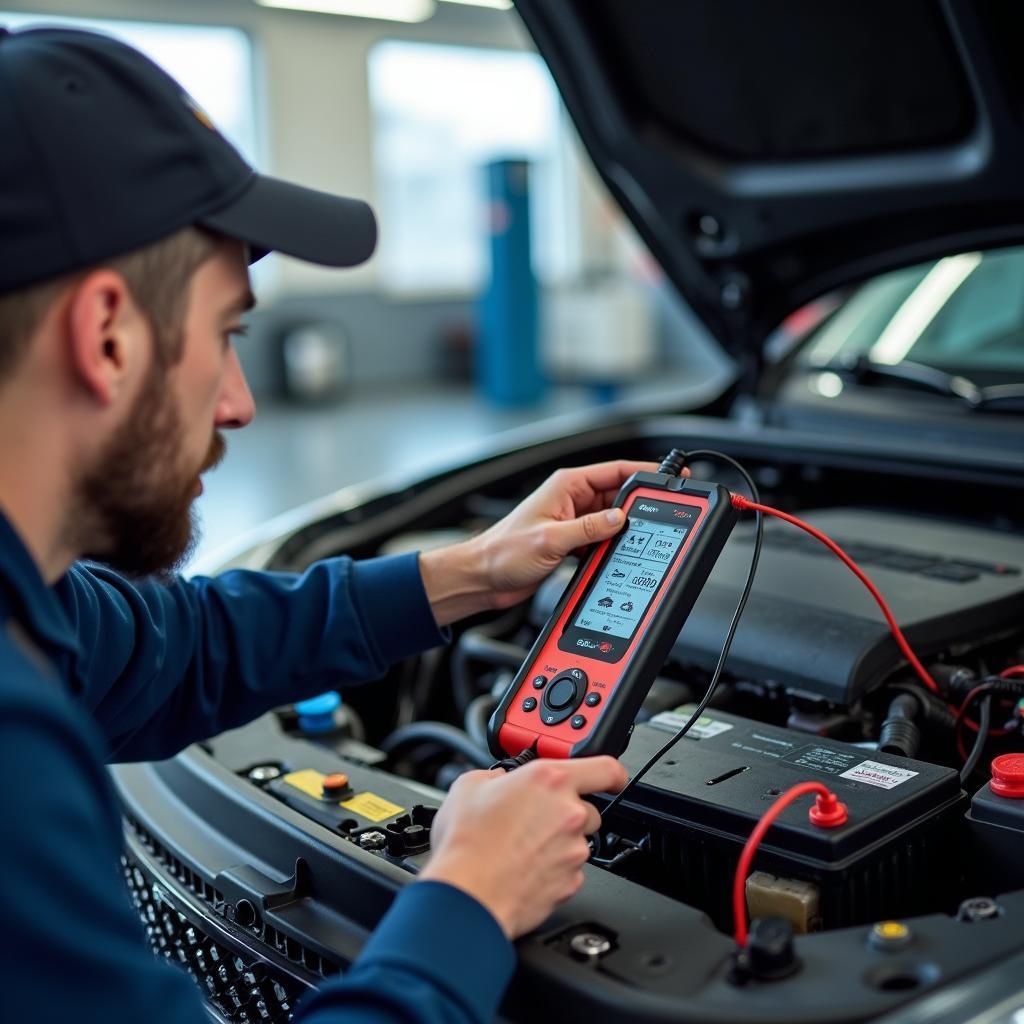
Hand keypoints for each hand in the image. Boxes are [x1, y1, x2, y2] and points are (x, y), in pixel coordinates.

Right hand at [419, 756, 628, 938]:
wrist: (468, 893)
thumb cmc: (467, 843)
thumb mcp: (469, 786)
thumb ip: (495, 776)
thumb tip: (499, 780)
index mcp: (549, 780)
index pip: (605, 768)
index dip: (613, 773)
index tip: (612, 779)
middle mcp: (569, 812)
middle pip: (588, 809)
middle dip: (566, 813)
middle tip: (535, 820)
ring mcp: (573, 849)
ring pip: (577, 841)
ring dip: (557, 842)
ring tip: (522, 848)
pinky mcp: (570, 882)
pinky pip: (569, 870)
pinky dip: (553, 869)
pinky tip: (524, 868)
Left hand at [420, 460, 663, 624]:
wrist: (482, 578)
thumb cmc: (503, 552)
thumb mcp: (551, 539)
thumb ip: (588, 528)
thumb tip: (619, 519)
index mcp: (566, 486)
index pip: (615, 471)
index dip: (644, 472)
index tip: (668, 477)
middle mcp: (571, 499)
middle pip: (618, 495)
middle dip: (640, 504)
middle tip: (666, 512)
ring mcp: (572, 521)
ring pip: (612, 520)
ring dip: (625, 530)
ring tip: (643, 538)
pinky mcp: (571, 542)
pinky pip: (602, 539)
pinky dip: (612, 546)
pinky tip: (620, 554)